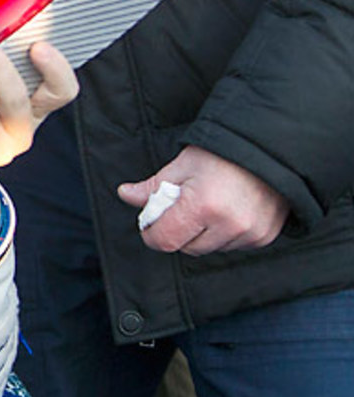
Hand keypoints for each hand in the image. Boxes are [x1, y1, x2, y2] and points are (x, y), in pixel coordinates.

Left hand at [118, 145, 289, 255]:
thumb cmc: (222, 153)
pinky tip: (227, 210)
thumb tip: (125, 195)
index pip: (165, 240)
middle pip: (186, 247)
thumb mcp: (182, 164)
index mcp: (202, 206)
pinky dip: (224, 234)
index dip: (152, 234)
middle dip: (178, 231)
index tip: (150, 223)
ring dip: (202, 234)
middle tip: (182, 207)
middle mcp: (228, 224)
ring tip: (208, 205)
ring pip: (210, 248)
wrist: (271, 147)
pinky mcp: (264, 236)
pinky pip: (233, 246)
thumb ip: (152, 187)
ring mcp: (250, 233)